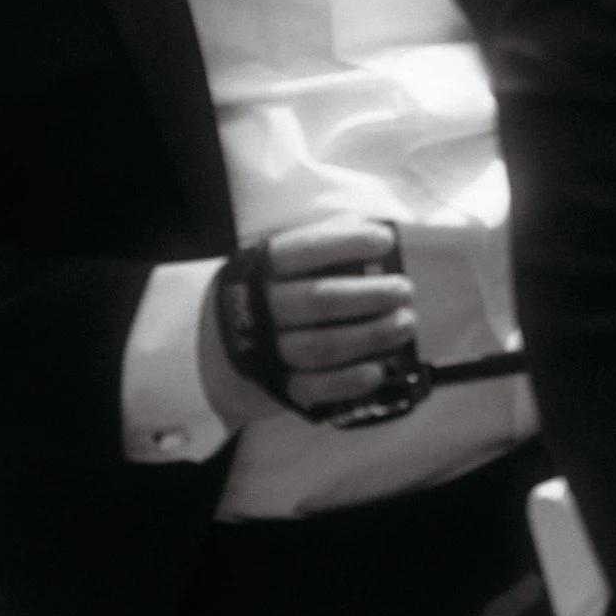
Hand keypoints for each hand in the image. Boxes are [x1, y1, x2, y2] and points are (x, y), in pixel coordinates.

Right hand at [215, 217, 416, 421]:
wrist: (210, 349)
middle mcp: (259, 308)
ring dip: (369, 336)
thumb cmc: (268, 292)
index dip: (347, 244)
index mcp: (262, 267)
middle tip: (404, 290)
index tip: (385, 241)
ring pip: (319, 346)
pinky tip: (377, 370)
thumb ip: (323, 241)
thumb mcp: (280, 260)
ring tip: (404, 324)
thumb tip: (375, 228)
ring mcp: (264, 351)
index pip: (305, 250)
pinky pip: (312, 388)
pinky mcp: (274, 387)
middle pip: (319, 301)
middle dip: (370, 295)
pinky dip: (347, 381)